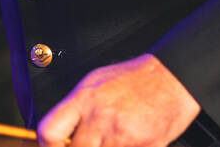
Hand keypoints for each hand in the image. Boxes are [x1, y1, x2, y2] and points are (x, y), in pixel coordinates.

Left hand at [37, 54, 201, 146]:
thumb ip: (76, 108)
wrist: (171, 79)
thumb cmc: (135, 79)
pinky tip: (128, 141)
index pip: (50, 131)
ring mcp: (121, 135)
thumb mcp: (96, 82)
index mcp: (84, 99)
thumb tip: (59, 130)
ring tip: (112, 139)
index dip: (48, 146)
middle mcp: (100, 118)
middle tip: (91, 143)